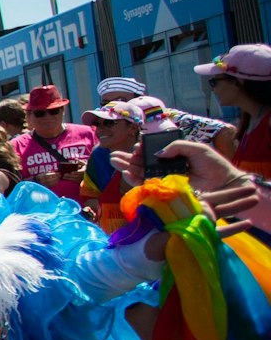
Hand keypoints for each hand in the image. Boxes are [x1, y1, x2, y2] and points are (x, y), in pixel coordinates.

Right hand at [112, 139, 257, 208]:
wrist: (226, 183)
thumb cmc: (214, 165)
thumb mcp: (197, 148)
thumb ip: (178, 146)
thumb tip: (159, 152)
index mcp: (172, 157)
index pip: (151, 152)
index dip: (141, 149)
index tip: (137, 147)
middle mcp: (165, 169)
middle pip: (141, 163)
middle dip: (127, 159)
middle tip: (114, 156)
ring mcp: (165, 181)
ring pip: (140, 174)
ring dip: (126, 168)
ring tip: (115, 162)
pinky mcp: (166, 193)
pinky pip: (147, 187)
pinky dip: (135, 181)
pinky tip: (126, 174)